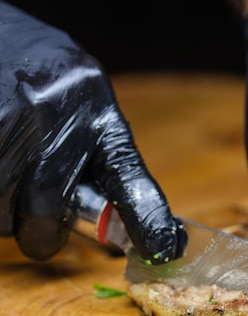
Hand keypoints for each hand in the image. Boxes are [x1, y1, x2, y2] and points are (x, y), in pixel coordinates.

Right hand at [0, 1, 185, 262]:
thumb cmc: (33, 65)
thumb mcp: (78, 94)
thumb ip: (95, 147)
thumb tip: (114, 213)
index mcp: (95, 109)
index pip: (131, 178)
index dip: (148, 221)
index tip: (164, 249)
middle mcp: (56, 118)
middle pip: (46, 211)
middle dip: (41, 230)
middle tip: (40, 225)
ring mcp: (10, 123)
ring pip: (4, 212)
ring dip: (5, 208)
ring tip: (9, 166)